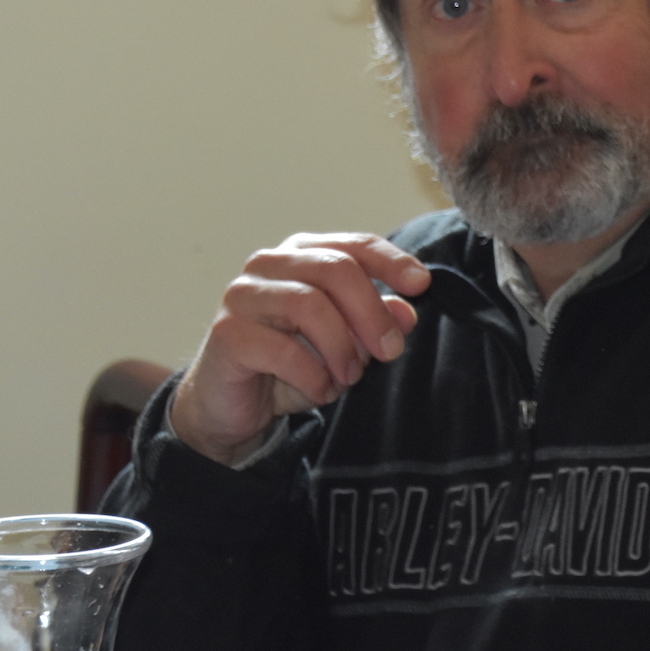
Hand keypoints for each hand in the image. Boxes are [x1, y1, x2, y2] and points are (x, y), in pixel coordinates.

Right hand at [170, 233, 429, 465]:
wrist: (235, 405)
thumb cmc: (291, 363)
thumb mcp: (345, 344)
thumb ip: (375, 323)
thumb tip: (407, 313)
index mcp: (302, 254)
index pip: (354, 246)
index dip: (392, 262)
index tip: (422, 285)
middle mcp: (269, 264)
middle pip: (336, 269)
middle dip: (372, 313)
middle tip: (391, 351)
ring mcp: (243, 295)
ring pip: (309, 304)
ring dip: (341, 348)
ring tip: (349, 376)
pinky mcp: (227, 333)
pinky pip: (282, 350)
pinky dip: (313, 376)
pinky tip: (320, 390)